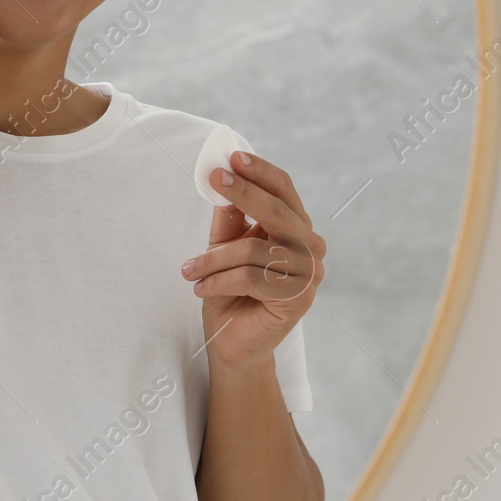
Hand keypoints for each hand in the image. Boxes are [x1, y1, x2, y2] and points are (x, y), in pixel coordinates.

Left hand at [180, 152, 325, 372]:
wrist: (234, 343)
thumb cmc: (230, 292)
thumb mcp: (224, 247)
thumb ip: (229, 216)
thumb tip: (222, 179)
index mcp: (295, 227)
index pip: (284, 190)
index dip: (260, 172)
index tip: (232, 157)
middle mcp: (310, 247)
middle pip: (277, 211)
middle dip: (243, 193)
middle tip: (214, 180)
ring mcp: (310, 273)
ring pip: (254, 250)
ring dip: (214, 260)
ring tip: (190, 271)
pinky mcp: (299, 299)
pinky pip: (251, 278)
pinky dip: (219, 282)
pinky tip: (201, 290)